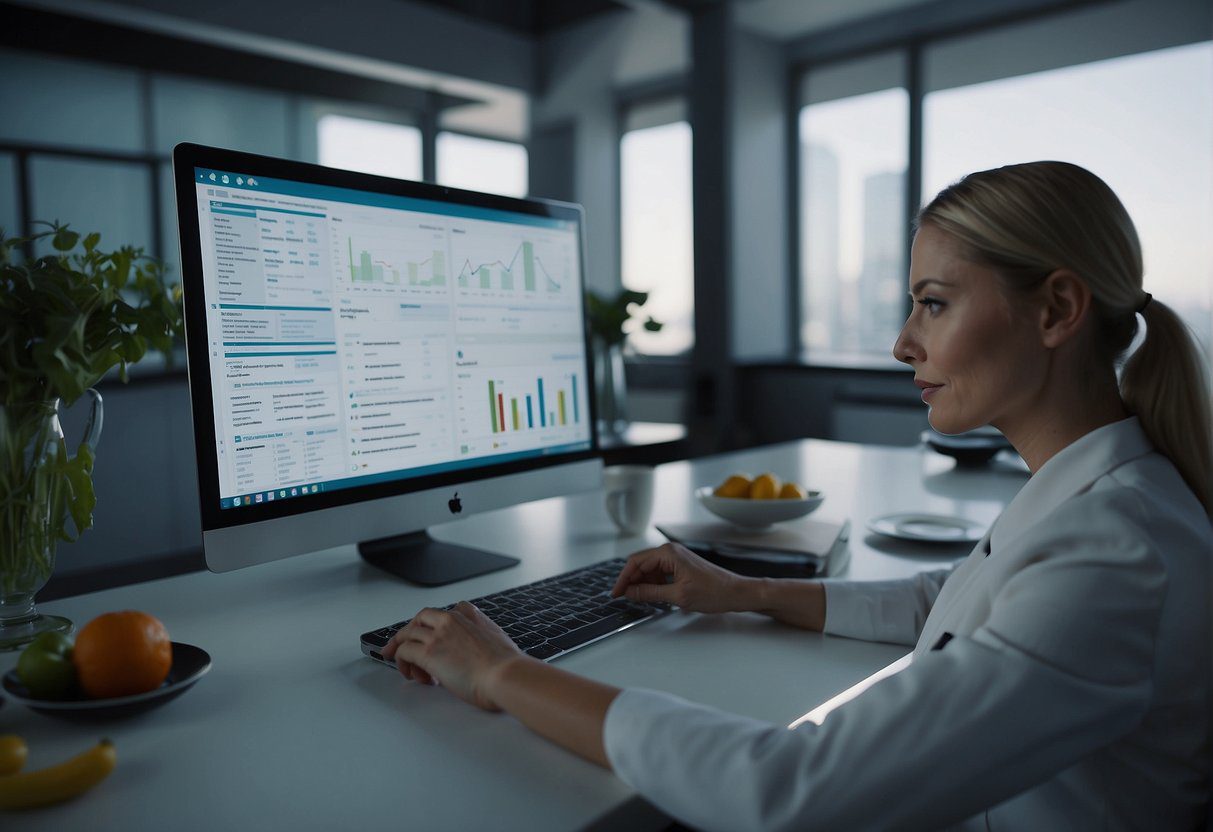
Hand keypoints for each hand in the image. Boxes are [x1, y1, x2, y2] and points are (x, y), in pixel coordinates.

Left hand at [381, 601, 524, 710]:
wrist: (505, 675)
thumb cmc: (505, 666)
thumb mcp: (496, 640)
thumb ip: (480, 638)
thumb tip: (473, 652)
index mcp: (470, 615)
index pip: (441, 613)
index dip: (430, 627)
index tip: (425, 635)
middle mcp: (451, 620)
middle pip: (419, 619)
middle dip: (406, 633)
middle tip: (397, 647)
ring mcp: (438, 634)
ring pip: (407, 634)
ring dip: (403, 651)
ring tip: (408, 668)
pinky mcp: (427, 652)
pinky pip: (404, 652)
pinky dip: (402, 663)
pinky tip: (411, 674)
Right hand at [610, 542, 748, 613]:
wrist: (736, 593)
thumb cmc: (713, 592)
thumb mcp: (678, 596)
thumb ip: (650, 593)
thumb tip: (630, 592)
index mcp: (668, 553)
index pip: (636, 563)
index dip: (623, 579)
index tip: (616, 593)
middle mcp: (671, 551)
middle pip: (641, 564)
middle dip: (631, 581)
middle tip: (624, 598)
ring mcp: (677, 558)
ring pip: (650, 569)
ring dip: (642, 583)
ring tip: (639, 599)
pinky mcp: (681, 566)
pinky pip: (660, 572)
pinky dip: (653, 583)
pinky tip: (653, 595)